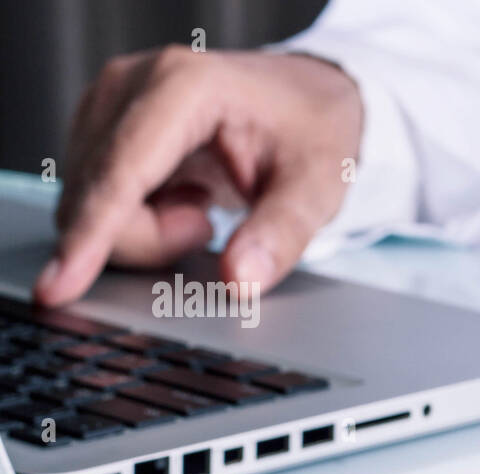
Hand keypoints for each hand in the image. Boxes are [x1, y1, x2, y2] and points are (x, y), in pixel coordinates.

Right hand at [35, 46, 361, 305]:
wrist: (308, 100)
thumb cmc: (311, 133)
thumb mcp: (317, 185)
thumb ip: (281, 235)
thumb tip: (240, 281)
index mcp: (184, 87)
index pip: (122, 173)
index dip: (93, 235)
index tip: (65, 285)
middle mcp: (132, 86)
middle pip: (97, 196)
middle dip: (151, 239)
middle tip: (209, 224)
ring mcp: (110, 105)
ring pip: (88, 204)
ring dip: (145, 232)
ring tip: (203, 206)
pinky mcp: (103, 129)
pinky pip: (95, 201)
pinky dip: (137, 221)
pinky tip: (183, 200)